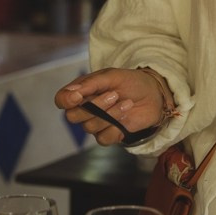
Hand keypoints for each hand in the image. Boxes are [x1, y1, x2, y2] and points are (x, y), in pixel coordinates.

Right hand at [54, 67, 169, 146]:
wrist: (154, 95)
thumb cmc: (132, 82)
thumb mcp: (112, 76)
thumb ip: (91, 83)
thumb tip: (72, 91)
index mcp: (82, 91)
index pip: (62, 100)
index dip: (66, 100)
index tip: (79, 96)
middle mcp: (85, 108)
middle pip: (73, 116)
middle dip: (95, 106)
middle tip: (114, 95)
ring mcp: (96, 123)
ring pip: (90, 127)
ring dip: (111, 114)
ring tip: (126, 103)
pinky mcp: (109, 134)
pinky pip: (103, 138)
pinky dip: (116, 127)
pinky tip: (127, 116)